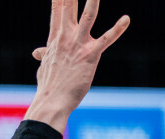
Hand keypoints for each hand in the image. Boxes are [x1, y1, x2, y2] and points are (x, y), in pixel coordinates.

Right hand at [26, 0, 129, 132]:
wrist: (52, 101)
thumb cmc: (49, 86)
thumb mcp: (45, 66)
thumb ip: (44, 55)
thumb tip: (38, 53)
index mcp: (55, 37)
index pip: (58, 8)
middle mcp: (65, 37)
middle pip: (69, 5)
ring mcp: (78, 45)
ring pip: (88, 16)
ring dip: (92, 0)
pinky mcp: (90, 55)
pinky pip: (106, 39)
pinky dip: (118, 29)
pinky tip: (126, 19)